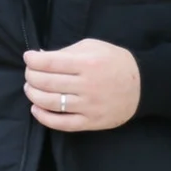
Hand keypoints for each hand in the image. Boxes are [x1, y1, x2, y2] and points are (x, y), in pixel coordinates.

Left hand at [23, 38, 140, 131]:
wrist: (142, 86)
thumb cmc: (115, 62)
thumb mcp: (93, 47)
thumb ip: (67, 52)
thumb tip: (40, 57)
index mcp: (88, 63)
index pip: (50, 62)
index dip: (33, 60)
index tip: (28, 57)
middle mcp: (87, 85)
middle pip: (47, 82)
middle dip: (31, 77)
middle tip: (29, 74)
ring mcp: (89, 106)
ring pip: (51, 103)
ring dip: (34, 95)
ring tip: (30, 89)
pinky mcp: (90, 121)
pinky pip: (62, 123)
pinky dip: (44, 118)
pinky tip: (36, 109)